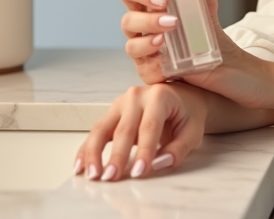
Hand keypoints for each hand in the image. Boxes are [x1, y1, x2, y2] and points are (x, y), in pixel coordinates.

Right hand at [76, 81, 208, 181]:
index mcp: (159, 96)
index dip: (144, 150)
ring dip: (94, 153)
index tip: (140, 171)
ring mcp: (121, 103)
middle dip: (117, 156)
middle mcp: (136, 96)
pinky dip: (86, 149)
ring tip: (93, 174)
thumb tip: (159, 163)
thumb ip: (178, 149)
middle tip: (112, 177)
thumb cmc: (187, 113)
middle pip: (123, 129)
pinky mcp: (112, 113)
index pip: (149, 127)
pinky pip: (96, 132)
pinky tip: (81, 166)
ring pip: (102, 129)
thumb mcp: (193, 131)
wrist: (182, 97)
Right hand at [121, 0, 273, 110]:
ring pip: (130, 36)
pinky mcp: (152, 73)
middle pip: (126, 3)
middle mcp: (145, 24)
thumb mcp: (209, 5)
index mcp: (154, 5)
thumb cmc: (215, 38)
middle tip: (164, 1)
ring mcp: (146, 49)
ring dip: (148, 28)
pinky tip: (165, 53)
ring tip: (169, 28)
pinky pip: (142, 65)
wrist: (232, 73)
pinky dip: (151, 57)